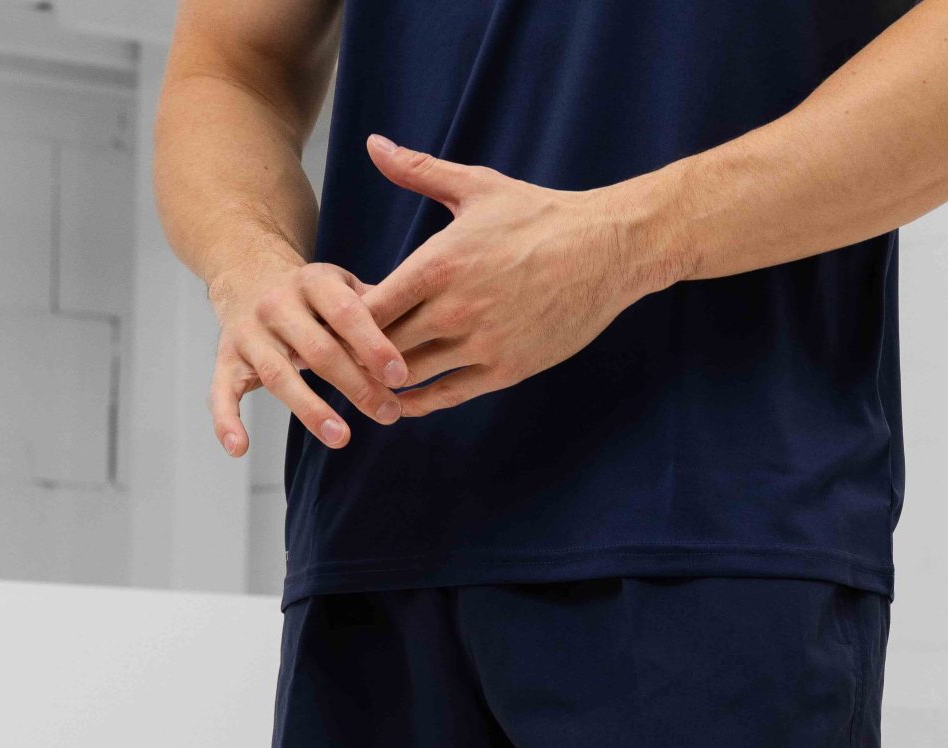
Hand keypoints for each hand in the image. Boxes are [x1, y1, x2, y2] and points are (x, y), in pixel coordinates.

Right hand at [207, 242, 409, 453]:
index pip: (345, 312)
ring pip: (279, 375)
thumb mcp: (343, 287)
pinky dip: (226, 421)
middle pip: (318, 350)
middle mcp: (276, 304)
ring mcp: (249, 333)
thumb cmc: (313, 295)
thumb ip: (377, 309)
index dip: (373, 344)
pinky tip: (238, 449)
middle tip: (388, 414)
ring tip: (342, 437)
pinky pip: (222, 392)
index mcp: (312, 281)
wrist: (248, 272)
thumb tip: (420, 343)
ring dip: (311, 409)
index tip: (400, 375)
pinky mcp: (226, 359)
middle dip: (355, 385)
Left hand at [362, 135, 651, 415]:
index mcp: (439, 263)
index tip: (341, 319)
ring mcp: (481, 344)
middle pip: (383, 346)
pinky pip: (449, 395)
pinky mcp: (505, 370)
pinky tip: (405, 403)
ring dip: (385, 382)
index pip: (371, 305)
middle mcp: (455, 308)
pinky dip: (421, 402)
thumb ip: (418, 171)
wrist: (605, 250)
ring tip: (367, 383)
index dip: (348, 318)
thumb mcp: (477, 186)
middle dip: (358, 354)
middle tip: (342, 359)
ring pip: (412, 376)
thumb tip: (374, 144)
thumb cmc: (540, 216)